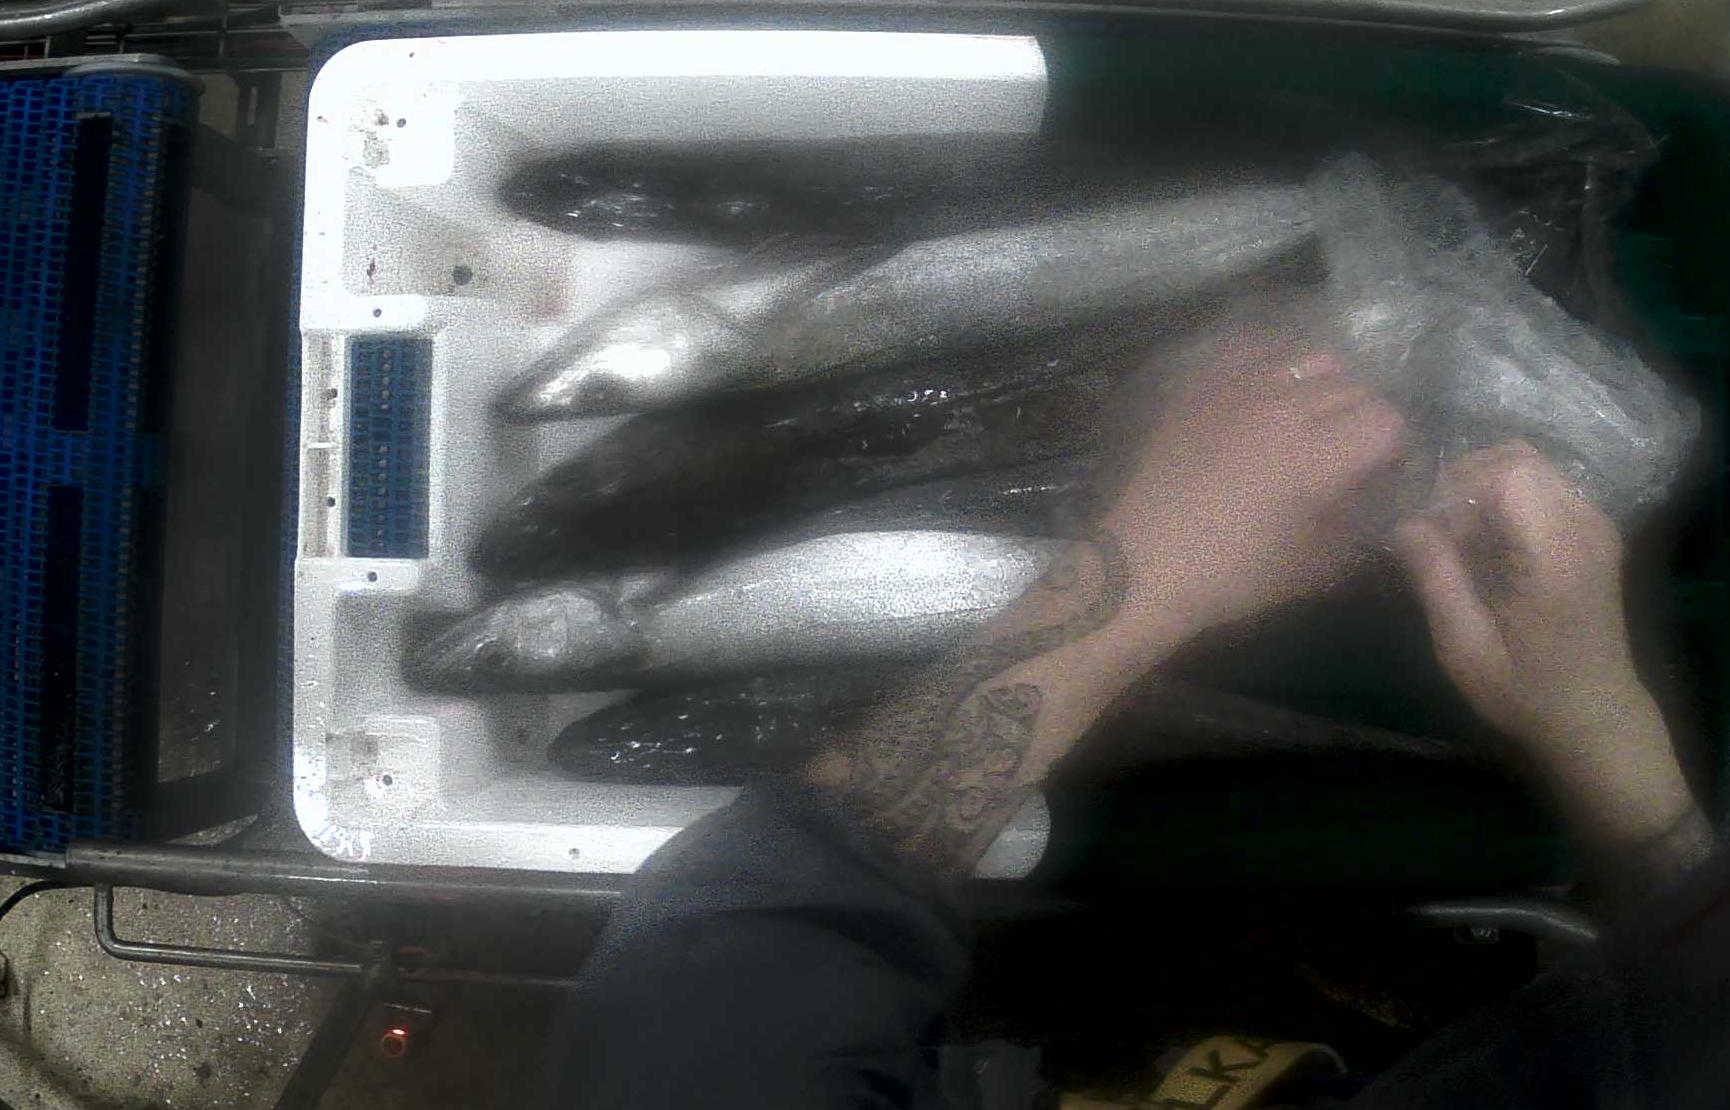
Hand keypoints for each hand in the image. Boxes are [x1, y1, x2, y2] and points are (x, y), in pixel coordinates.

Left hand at [1104, 331, 1403, 643]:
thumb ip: (1357, 523)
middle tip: (1350, 451)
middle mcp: (1281, 408)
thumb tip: (1375, 494)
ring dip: (1326, 385)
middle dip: (1364, 418)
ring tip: (1312, 417)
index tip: (1382, 472)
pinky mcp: (1200, 387)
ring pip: (1310, 358)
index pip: (1387, 420)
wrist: (1141, 566)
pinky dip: (1274, 360)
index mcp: (1315, 457)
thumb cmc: (1229, 577)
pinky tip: (1272, 386)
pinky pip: (1251, 347)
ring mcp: (1236, 389)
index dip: (1395, 447)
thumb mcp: (1313, 566)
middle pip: (1354, 387)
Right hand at [1394, 440, 1703, 870]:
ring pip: (1532, 470)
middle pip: (1521, 459)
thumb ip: (1436, 577)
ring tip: (1462, 548)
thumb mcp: (1465, 646)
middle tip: (1439, 533)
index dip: (1458, 486)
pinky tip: (1489, 553)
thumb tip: (1403, 523)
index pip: (1509, 473)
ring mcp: (1597, 528)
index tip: (1428, 528)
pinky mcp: (1595, 536)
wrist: (1595, 719)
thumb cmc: (1525, 691)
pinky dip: (1508, 506)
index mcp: (1557, 554)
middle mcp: (1587, 528)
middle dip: (1468, 482)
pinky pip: (1545, 492)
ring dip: (1486, 495)